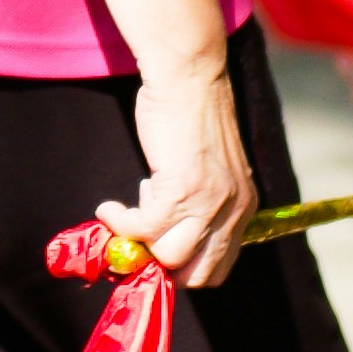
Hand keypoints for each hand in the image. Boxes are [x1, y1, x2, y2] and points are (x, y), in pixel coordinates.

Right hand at [91, 49, 259, 289]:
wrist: (188, 77)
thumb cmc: (190, 116)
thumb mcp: (209, 169)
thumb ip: (197, 204)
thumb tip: (161, 237)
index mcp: (244, 208)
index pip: (218, 268)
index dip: (182, 269)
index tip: (155, 251)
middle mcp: (233, 210)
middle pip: (196, 273)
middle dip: (160, 264)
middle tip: (136, 240)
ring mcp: (208, 202)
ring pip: (169, 257)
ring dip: (138, 243)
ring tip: (125, 215)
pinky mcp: (180, 188)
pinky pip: (142, 228)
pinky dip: (119, 222)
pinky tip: (108, 208)